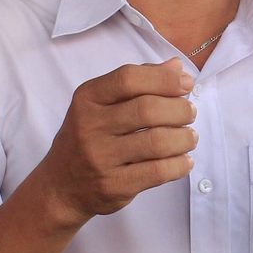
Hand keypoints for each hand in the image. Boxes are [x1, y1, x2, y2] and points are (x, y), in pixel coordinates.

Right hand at [30, 59, 197, 228]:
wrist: (62, 186)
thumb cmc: (89, 138)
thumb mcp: (101, 104)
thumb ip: (138, 82)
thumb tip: (177, 66)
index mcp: (87, 99)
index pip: (128, 78)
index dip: (164, 79)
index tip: (186, 83)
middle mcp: (89, 126)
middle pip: (147, 110)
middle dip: (179, 109)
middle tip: (190, 113)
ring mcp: (100, 158)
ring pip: (156, 142)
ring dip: (184, 138)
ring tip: (190, 137)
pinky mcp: (113, 185)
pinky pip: (158, 172)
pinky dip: (179, 164)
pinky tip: (184, 160)